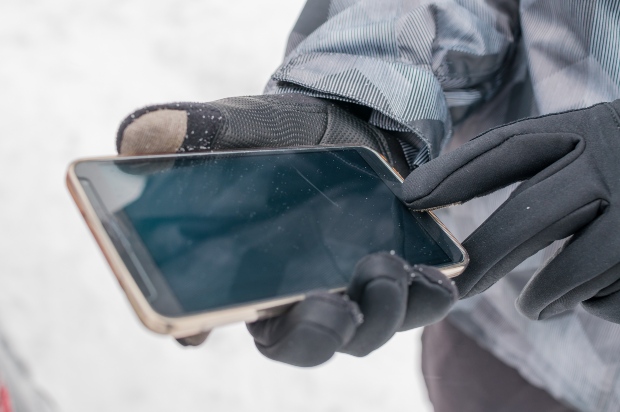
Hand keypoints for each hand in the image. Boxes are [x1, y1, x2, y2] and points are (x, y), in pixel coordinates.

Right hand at [116, 94, 456, 364]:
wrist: (346, 120)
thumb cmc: (282, 134)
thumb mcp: (238, 127)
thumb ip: (190, 131)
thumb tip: (135, 140)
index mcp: (243, 271)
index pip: (207, 314)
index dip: (196, 326)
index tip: (193, 328)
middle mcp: (295, 294)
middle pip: (300, 344)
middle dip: (316, 335)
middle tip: (328, 304)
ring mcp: (347, 290)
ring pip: (362, 334)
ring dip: (377, 316)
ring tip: (385, 269)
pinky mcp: (394, 276)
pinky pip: (413, 306)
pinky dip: (425, 298)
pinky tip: (431, 275)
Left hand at [404, 100, 619, 321]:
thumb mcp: (590, 142)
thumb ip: (539, 162)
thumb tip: (447, 194)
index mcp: (587, 130)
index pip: (507, 148)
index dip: (454, 174)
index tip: (409, 197)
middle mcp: (614, 165)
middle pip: (531, 215)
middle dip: (486, 256)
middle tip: (455, 287)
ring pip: (575, 269)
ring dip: (546, 295)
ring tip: (534, 307)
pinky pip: (613, 294)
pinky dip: (598, 302)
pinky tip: (601, 294)